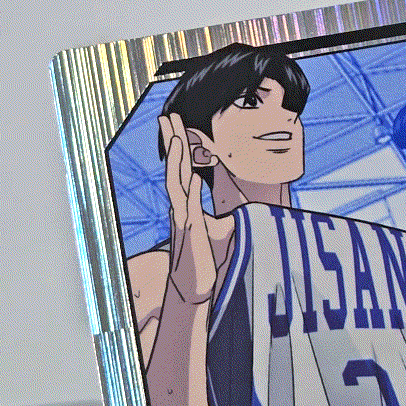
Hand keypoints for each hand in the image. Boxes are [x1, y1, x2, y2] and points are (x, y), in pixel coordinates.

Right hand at [159, 113, 216, 303]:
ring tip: (179, 137)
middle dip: (173, 142)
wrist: (194, 288)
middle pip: (175, 168)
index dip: (178, 147)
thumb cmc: (204, 260)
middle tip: (167, 117)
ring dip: (178, 161)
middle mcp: (180, 208)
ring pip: (177, 184)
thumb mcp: (217, 233)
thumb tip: (238, 210)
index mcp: (185, 204)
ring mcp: (183, 220)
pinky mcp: (190, 234)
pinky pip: (190, 210)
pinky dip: (192, 194)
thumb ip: (222, 217)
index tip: (176, 124)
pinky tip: (195, 178)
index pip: (180, 168)